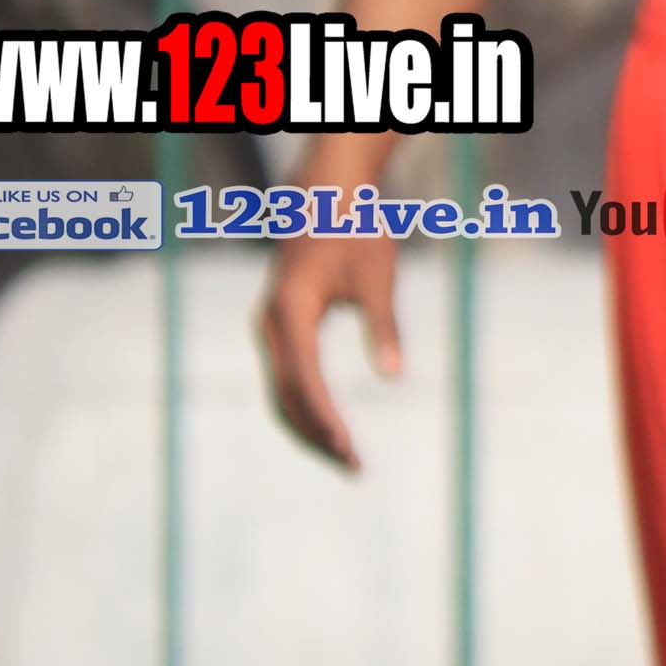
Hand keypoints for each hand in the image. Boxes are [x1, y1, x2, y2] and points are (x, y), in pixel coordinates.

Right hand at [258, 227, 405, 471]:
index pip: (304, 379)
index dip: (324, 418)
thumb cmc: (357, 231)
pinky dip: (306, 408)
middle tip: (355, 468)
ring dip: (310, 428)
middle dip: (318, 435)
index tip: (348, 449)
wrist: (327, 197)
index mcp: (291, 310)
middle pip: (286, 396)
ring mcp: (270, 329)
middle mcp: (271, 324)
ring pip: (282, 393)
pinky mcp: (279, 331)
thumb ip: (384, 326)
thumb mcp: (378, 276)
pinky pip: (286, 380)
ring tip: (347, 460)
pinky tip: (331, 431)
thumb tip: (395, 377)